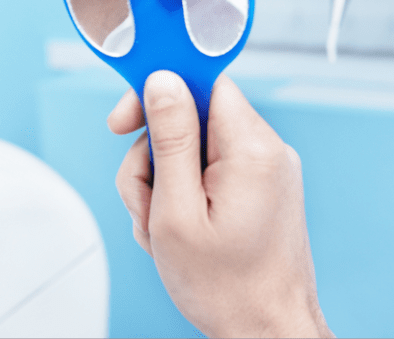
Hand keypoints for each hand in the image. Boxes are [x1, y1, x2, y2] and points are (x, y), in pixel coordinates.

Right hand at [108, 71, 331, 337]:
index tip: (124, 117)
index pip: (201, 80)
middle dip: (153, 157)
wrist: (268, 332)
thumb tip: (162, 81)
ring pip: (194, 148)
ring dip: (164, 183)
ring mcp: (266, 170)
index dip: (157, 91)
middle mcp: (267, 150)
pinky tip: (179, 231)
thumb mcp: (177, 212)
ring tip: (162, 229)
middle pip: (190, 117)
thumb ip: (169, 140)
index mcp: (251, 149)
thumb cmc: (228, 288)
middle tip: (145, 201)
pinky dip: (185, 194)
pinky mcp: (261, 187)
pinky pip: (210, 170)